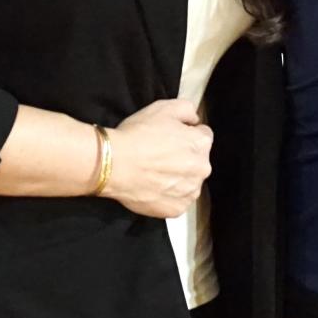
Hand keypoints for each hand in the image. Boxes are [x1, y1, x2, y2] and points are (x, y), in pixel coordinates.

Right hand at [103, 98, 211, 218]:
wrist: (114, 164)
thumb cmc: (139, 134)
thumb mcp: (164, 107)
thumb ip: (187, 110)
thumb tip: (194, 120)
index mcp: (202, 143)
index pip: (203, 135)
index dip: (186, 134)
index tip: (170, 137)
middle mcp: (202, 169)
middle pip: (198, 161)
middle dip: (185, 157)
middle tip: (160, 155)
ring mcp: (190, 192)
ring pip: (189, 182)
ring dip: (178, 178)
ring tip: (155, 173)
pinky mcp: (176, 209)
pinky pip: (177, 201)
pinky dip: (168, 195)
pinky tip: (153, 187)